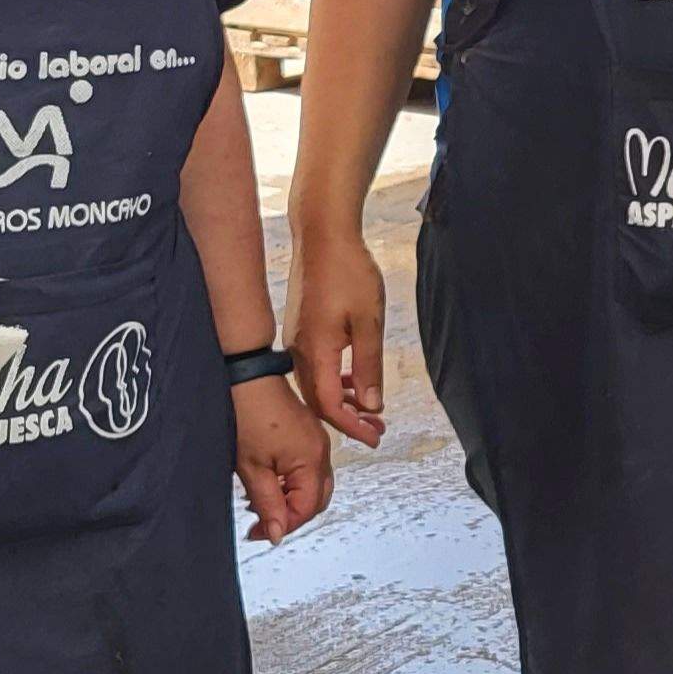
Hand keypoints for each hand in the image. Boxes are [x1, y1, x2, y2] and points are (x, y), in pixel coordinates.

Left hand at [231, 375, 331, 542]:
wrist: (249, 379)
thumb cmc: (249, 415)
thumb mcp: (252, 467)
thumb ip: (268, 503)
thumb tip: (276, 533)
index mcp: (312, 460)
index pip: (307, 508)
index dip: (283, 525)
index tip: (259, 532)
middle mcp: (322, 452)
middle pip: (317, 500)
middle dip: (291, 515)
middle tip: (262, 524)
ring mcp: (318, 443)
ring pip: (313, 486)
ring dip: (291, 500)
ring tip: (261, 503)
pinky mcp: (309, 437)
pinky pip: (308, 469)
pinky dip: (292, 483)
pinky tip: (268, 484)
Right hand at [289, 244, 389, 447]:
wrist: (323, 236)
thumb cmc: (349, 272)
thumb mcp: (369, 321)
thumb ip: (369, 365)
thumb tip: (372, 405)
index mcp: (315, 351)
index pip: (329, 406)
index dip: (351, 427)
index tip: (374, 437)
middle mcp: (299, 351)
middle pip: (318, 402)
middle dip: (347, 421)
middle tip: (376, 430)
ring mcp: (296, 341)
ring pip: (315, 386)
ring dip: (341, 402)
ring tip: (369, 411)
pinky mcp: (299, 331)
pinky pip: (313, 369)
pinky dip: (333, 382)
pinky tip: (353, 381)